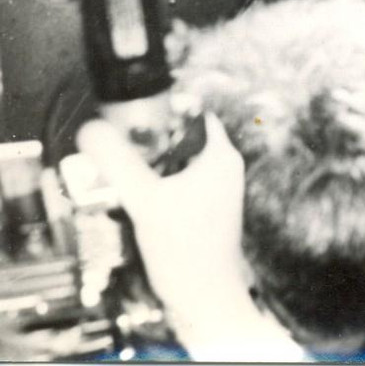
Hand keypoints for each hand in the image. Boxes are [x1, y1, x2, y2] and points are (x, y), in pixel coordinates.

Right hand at [75, 114, 254, 348]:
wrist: (205, 299)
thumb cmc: (185, 249)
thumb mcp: (145, 198)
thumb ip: (119, 163)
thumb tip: (92, 130)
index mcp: (220, 155)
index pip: (194, 113)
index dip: (164, 111)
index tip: (135, 118)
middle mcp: (225, 168)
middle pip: (183, 139)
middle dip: (153, 143)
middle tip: (124, 149)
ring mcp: (219, 190)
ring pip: (181, 164)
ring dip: (155, 168)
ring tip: (128, 177)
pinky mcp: (208, 211)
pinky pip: (181, 186)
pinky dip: (162, 188)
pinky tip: (140, 202)